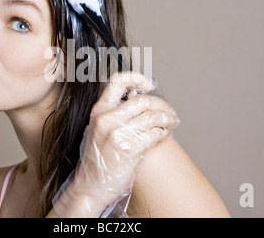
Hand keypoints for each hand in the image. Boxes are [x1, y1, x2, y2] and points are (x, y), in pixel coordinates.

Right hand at [52, 72, 180, 216]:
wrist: (90, 186)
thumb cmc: (97, 158)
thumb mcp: (98, 129)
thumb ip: (114, 113)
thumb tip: (137, 96)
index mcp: (99, 110)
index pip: (117, 82)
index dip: (136, 78)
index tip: (149, 84)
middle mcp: (107, 119)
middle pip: (143, 100)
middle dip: (162, 105)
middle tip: (171, 112)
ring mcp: (117, 133)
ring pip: (152, 117)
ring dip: (168, 119)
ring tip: (173, 123)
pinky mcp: (129, 149)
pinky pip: (154, 134)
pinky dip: (164, 132)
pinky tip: (166, 134)